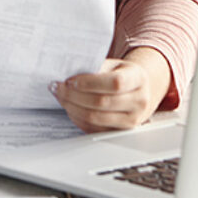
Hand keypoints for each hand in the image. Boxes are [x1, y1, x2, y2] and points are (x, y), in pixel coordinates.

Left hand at [51, 50, 168, 132]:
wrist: (138, 91)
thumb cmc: (122, 75)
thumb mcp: (113, 65)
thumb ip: (95, 69)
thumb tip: (67, 73)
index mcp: (138, 78)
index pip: (115, 83)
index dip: (89, 83)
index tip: (71, 80)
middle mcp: (139, 101)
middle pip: (101, 102)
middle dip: (74, 95)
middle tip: (58, 87)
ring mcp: (132, 120)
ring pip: (95, 117)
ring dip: (72, 107)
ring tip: (60, 97)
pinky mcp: (120, 132)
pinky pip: (93, 128)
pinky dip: (77, 118)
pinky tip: (70, 107)